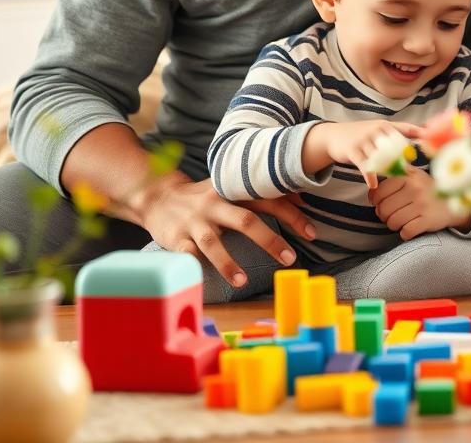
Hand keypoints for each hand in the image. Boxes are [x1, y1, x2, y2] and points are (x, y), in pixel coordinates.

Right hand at [134, 173, 316, 287]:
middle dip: (269, 240)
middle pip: (246, 220)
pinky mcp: (175, 238)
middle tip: (290, 259)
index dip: (291, 215)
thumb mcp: (231, 188)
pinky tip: (203, 280)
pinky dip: (196, 267)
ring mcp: (195, 222)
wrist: (158, 196)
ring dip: (228, 263)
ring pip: (213, 242)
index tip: (312, 233)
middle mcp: (216, 204)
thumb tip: (299, 196)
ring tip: (243, 281)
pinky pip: (186, 254)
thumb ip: (260, 194)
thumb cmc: (205, 196)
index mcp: (234, 191)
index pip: (267, 200)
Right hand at [306, 120, 422, 189]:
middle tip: (407, 172)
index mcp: (385, 125)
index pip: (405, 130)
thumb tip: (423, 135)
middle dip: (401, 161)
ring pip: (381, 158)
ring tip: (391, 179)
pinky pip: (365, 166)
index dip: (419, 134)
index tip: (430, 142)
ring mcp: (364, 139)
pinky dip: (370, 177)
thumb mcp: (378, 129)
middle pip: (394, 147)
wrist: (334, 136)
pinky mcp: (353, 150)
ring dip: (386, 171)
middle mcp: (376, 130)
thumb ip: (398, 132)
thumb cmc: (361, 134)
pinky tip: (373, 185)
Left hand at [369, 166, 470, 239]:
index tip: (379, 203)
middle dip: (384, 215)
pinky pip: (405, 232)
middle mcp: (414, 189)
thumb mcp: (413, 175)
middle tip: (391, 214)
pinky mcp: (428, 220)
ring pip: (393, 222)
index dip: (376, 201)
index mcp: (408, 176)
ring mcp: (422, 205)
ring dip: (394, 225)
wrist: (454, 201)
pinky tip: (410, 227)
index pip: (379, 192)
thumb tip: (371, 189)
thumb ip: (394, 175)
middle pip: (384, 210)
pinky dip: (405, 233)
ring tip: (401, 220)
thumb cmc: (428, 189)